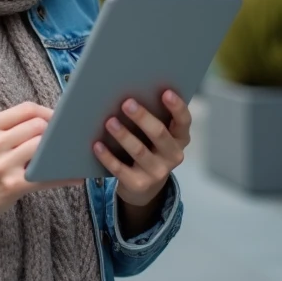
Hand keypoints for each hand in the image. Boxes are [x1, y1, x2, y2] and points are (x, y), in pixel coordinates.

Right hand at [0, 102, 78, 245]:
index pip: (26, 109)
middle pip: (37, 126)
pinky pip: (46, 177)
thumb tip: (49, 122)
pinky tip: (76, 177)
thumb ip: (10, 128)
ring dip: (59, 152)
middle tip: (63, 139)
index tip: (58, 119)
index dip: (47, 112)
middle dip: (53, 132)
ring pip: (43, 148)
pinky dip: (65, 176)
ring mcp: (2, 165)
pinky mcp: (12, 186)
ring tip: (69, 155)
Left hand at [94, 89, 191, 208]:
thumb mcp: (157, 137)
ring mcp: (157, 172)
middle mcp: (173, 156)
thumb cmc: (149, 149)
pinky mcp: (138, 184)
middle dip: (143, 117)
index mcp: (180, 139)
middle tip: (127, 103)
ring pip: (139, 151)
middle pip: (160, 134)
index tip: (166, 92)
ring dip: (124, 135)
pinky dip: (107, 156)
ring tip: (109, 122)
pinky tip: (97, 145)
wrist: (144, 188)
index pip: (184, 121)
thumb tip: (131, 95)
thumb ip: (154, 118)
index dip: (177, 107)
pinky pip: (120, 169)